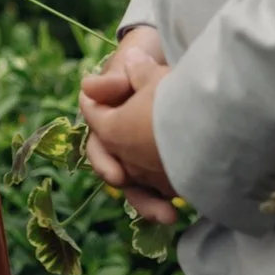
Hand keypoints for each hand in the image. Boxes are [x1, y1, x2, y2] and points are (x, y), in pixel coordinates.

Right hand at [81, 28, 179, 223]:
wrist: (166, 56)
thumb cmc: (142, 59)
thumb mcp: (129, 63)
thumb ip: (113, 78)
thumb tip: (88, 87)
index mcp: (104, 122)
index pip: (99, 147)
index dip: (106, 162)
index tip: (119, 177)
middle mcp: (118, 144)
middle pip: (121, 177)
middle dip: (138, 197)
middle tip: (160, 211)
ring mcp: (140, 155)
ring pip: (140, 188)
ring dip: (152, 205)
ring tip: (172, 217)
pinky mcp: (162, 161)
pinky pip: (161, 186)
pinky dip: (170, 198)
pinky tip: (186, 207)